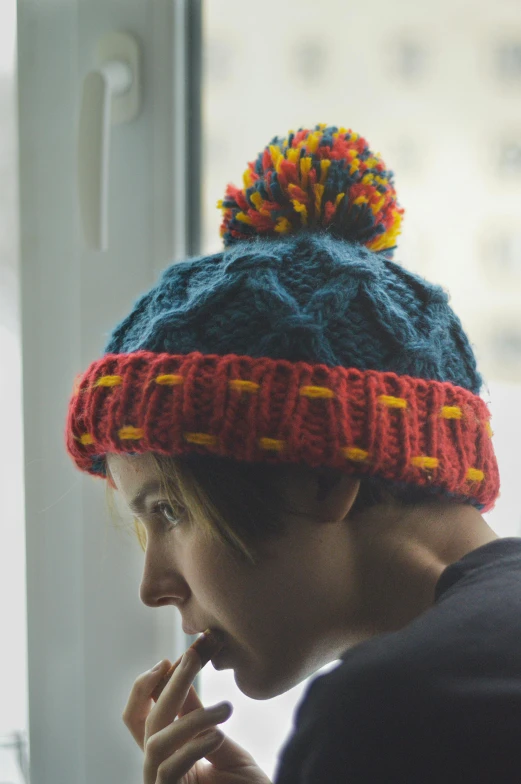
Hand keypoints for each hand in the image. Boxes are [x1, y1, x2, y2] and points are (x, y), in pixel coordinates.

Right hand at [123, 649, 271, 783]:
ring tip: (226, 708)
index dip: (150, 684)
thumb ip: (200, 720)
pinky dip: (193, 747)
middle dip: (172, 682)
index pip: (141, 714)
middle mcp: (157, 771)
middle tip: (197, 654)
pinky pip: (170, 770)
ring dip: (190, 717)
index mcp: (167, 756)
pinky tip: (218, 735)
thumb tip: (185, 677)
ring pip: (156, 741)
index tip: (174, 656)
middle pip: (147, 719)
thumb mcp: (223, 748)